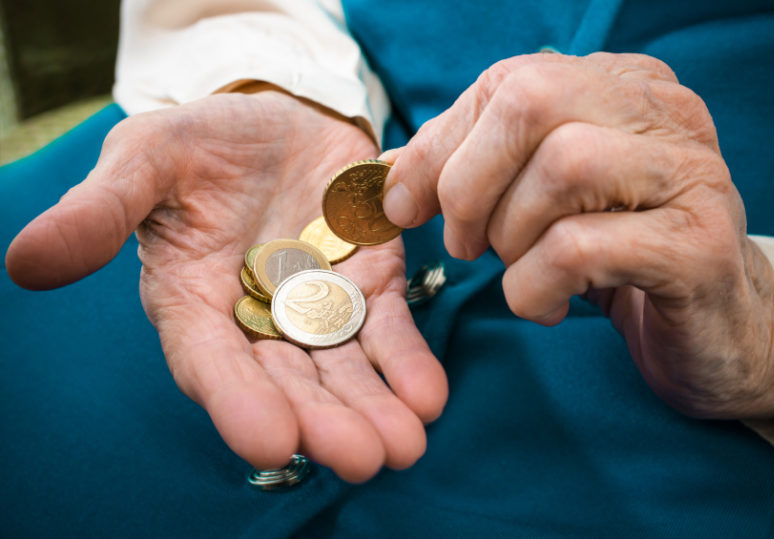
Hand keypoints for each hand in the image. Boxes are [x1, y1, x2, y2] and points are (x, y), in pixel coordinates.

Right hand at [6, 90, 447, 480]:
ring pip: (344, 370)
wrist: (279, 119)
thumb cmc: (201, 143)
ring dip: (373, 409)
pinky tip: (428, 396)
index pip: (211, 363)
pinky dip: (407, 362)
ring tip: (404, 446)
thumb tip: (24, 261)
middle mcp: (256, 321)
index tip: (271, 439)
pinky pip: (389, 331)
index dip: (237, 401)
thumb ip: (100, 211)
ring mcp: (318, 309)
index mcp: (194, 302)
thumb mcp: (145, 159)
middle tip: (362, 457)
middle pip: (289, 382)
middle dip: (323, 421)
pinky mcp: (370, 286)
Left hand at [381, 52, 773, 420]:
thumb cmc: (618, 259)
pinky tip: (549, 304)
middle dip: (469, 183)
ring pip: (562, 167)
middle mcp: (664, 114)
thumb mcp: (543, 202)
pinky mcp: (697, 246)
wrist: (716, 330)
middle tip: (467, 244)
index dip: (438, 144)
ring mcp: (690, 175)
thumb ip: (474, 172)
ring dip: (511, 236)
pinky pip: (581, 247)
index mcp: (622, 87)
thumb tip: (388, 177)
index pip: (508, 82)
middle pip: (532, 104)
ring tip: (519, 272)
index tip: (404, 204)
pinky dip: (536, 285)